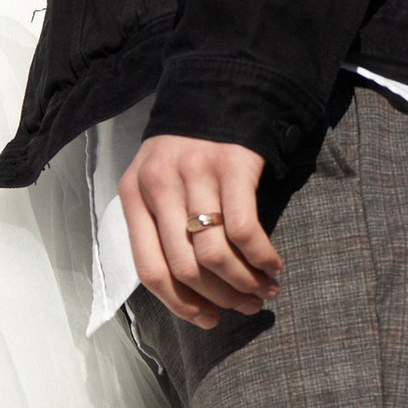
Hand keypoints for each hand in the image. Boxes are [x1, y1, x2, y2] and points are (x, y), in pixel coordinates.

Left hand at [117, 136, 281, 327]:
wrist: (219, 88)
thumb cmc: (189, 150)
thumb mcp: (158, 182)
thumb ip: (160, 226)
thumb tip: (190, 293)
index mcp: (133, 194)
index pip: (150, 269)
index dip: (180, 304)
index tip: (207, 319)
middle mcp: (159, 185)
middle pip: (186, 267)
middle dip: (220, 298)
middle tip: (245, 308)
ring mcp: (195, 174)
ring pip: (215, 255)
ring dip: (244, 284)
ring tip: (264, 292)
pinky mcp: (232, 165)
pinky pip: (245, 230)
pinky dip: (261, 257)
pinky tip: (274, 266)